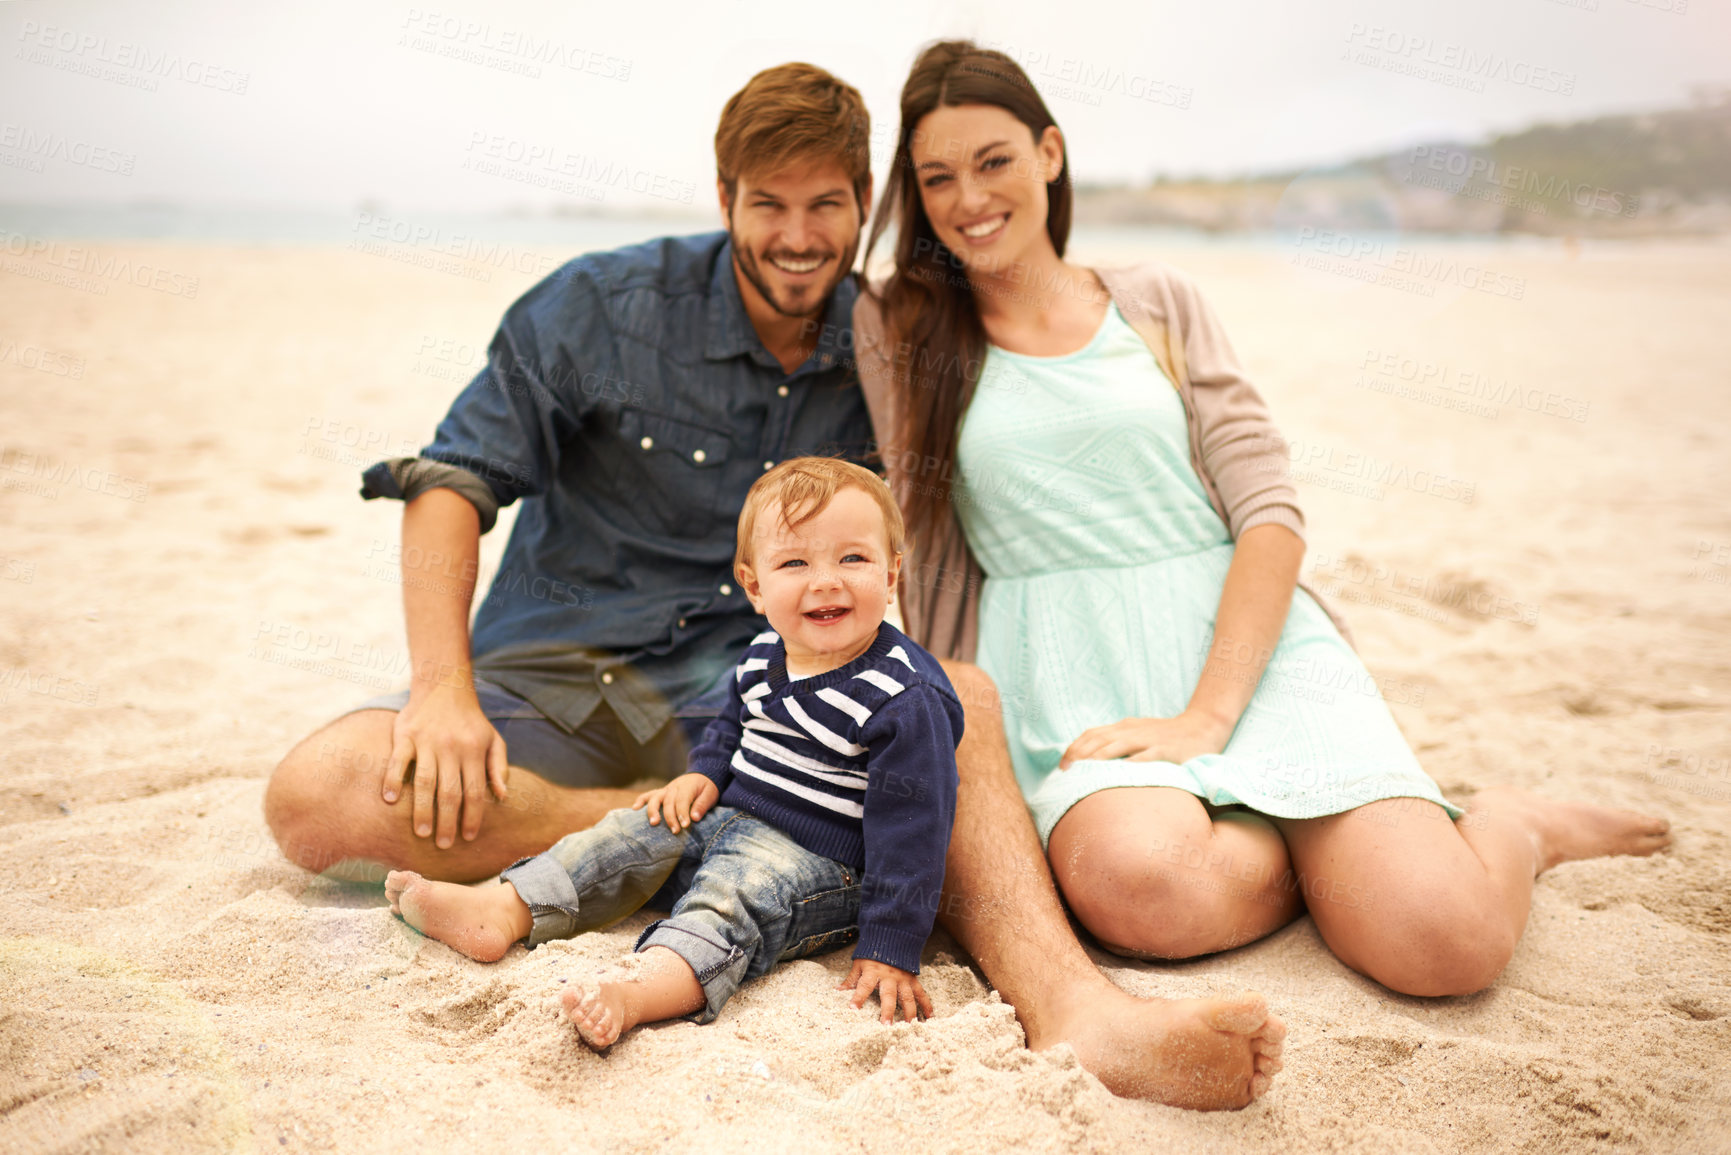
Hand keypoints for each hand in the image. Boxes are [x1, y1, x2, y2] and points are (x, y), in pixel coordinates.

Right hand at [382, 680, 507, 846]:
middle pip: (449, 792)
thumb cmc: (471, 721)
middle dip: (447, 822)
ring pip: (425, 781)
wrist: (444, 686)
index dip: (472, 817)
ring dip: (422, 809)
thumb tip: (503, 795)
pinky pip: (398, 760)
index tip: (468, 837)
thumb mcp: (493, 740)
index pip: (474, 791)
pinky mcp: (405, 735)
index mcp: (474, 751)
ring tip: (421, 833)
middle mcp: (451, 748)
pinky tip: (391, 800)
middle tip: (443, 845)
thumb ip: (498, 767)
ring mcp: (427, 741)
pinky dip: (393, 779)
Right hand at [632, 773, 718, 833]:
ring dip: (653, 810)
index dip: (683, 813)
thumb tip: (694, 818)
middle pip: (668, 801)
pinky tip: (634, 809)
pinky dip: (640, 800)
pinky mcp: (661, 792)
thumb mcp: (710, 794)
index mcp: (687, 786)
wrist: (701, 775)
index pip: (682, 800)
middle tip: (675, 831)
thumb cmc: (706, 788)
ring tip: (653, 823)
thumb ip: (702, 805)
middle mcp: (674, 787)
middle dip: (670, 817)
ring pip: (656, 798)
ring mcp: (666, 789)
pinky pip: (648, 795)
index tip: (685, 825)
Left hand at [840, 958, 930, 1022]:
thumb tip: (838, 991)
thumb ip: (852, 979)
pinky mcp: (912, 980)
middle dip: (887, 1011)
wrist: (892, 937)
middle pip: (888, 995)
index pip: (864, 985)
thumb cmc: (873, 953)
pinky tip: (929, 1018)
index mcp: (873, 972)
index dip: (858, 997)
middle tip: (886, 1026)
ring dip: (908, 1013)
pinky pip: (921, 993)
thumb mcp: (860, 963)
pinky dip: (926, 1005)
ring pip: (907, 997)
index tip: (853, 1009)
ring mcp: (902, 979)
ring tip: (908, 1027)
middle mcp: (889, 977)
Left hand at [1057, 708, 1234, 769]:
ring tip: (1084, 771)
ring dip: (1099, 758)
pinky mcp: (1166, 749)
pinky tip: (1121, 773)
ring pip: (1118, 745)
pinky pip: (1147, 756)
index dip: (1074, 748)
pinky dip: (1133, 763)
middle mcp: (1133, 730)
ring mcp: (1150, 739)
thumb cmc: (1166, 735)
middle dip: (1080, 755)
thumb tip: (1091, 760)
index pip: (1092, 734)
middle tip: (1066, 772)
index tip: (1062, 765)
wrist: (1203, 726)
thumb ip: (1118, 742)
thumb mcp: (1138, 734)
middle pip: (1099, 740)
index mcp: (1124, 727)